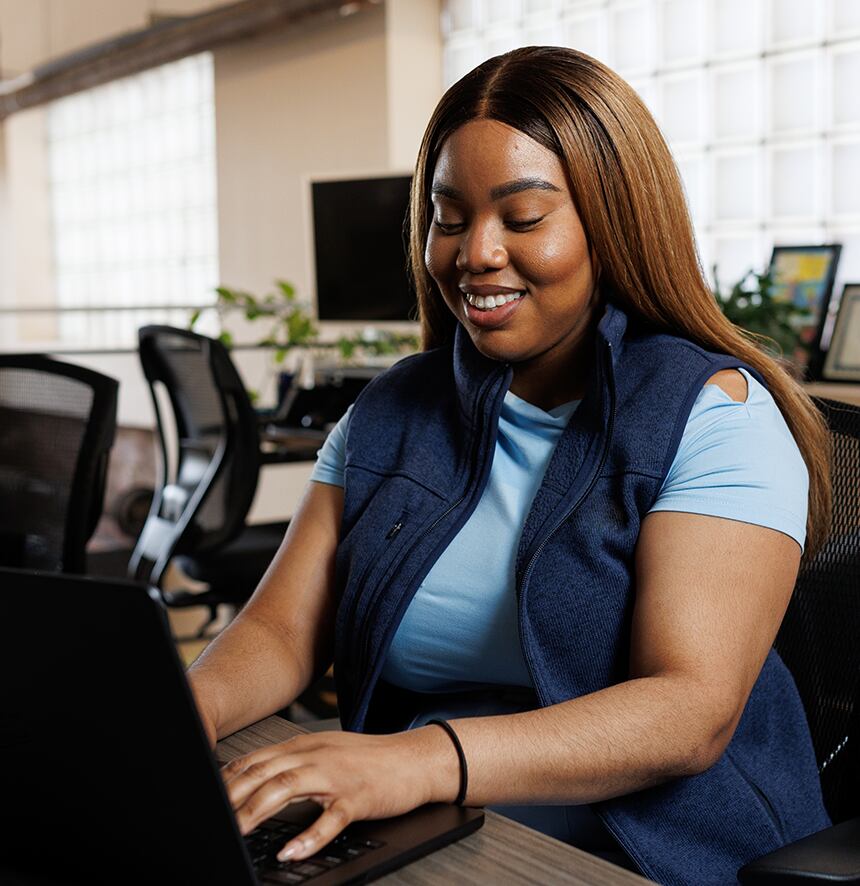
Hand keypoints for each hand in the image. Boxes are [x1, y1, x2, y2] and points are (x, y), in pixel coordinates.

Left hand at [221, 727, 459, 860]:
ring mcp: (336, 776)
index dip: (228, 778)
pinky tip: (291, 851)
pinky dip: (308, 837)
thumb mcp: (328, 753)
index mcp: (306, 746)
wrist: (414, 759)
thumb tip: (260, 781)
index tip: (208, 796)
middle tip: (212, 815)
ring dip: (257, 810)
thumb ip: (295, 763)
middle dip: (233, 795)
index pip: (257, 760)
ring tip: (236, 831)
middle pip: (265, 772)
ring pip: (288, 788)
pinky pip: (330, 819)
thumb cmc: (370, 760)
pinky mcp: (357, 798)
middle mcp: (317, 756)